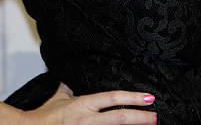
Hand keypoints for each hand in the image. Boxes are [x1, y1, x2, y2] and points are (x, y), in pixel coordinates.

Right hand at [23, 81, 157, 123]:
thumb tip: (73, 80)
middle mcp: (87, 120)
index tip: (149, 98)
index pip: (112, 98)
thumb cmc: (45, 116)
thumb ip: (69, 88)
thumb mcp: (59, 98)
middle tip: (155, 116)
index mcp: (83, 105)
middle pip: (119, 118)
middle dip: (140, 118)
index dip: (132, 98)